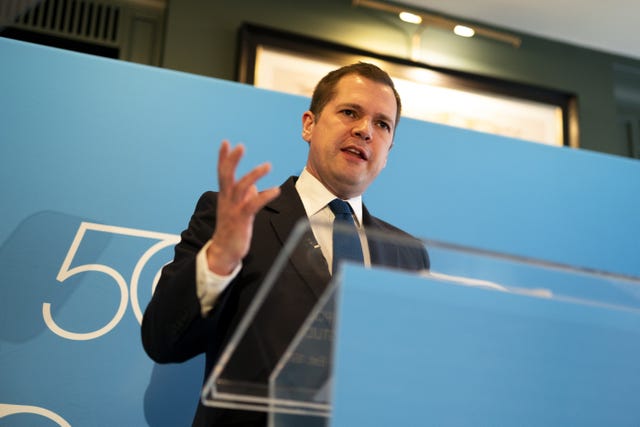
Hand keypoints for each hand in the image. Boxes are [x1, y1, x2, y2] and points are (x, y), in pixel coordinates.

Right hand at [206, 141, 280, 274]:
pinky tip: (276, 190)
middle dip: (232, 160)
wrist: (224, 251)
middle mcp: (226, 200)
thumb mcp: (237, 210)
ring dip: (254, 174)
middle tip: (239, 146)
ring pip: (241, 187)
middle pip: (226, 175)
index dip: (224, 157)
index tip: (226, 142)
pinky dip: (265, 196)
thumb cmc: (232, 229)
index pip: (222, 172)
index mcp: (225, 196)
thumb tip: (254, 187)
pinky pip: (253, 204)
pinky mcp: (241, 219)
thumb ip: (245, 197)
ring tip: (267, 165)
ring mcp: (233, 209)